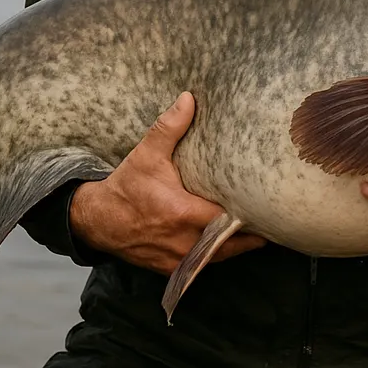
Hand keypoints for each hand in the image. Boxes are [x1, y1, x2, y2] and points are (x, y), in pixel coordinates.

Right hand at [69, 92, 266, 274]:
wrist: (95, 220)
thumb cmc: (126, 186)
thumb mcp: (147, 154)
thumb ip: (170, 127)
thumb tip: (189, 98)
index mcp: (182, 213)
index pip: (227, 220)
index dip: (248, 216)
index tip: (268, 208)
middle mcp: (182, 241)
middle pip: (229, 244)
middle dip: (250, 236)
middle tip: (272, 221)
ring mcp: (176, 259)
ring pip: (217, 258)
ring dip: (236, 247)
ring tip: (259, 234)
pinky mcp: (169, 268)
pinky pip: (201, 266)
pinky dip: (215, 256)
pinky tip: (228, 244)